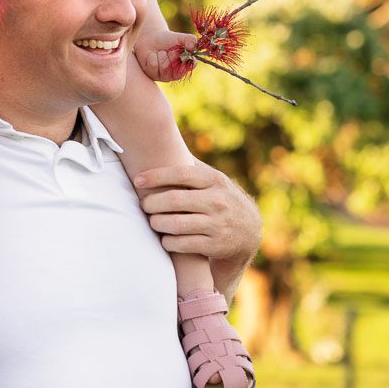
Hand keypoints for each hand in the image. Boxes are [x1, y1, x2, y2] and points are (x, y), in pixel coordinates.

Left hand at [134, 160, 260, 293]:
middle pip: (174, 200)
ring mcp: (217, 224)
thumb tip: (165, 142)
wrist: (250, 233)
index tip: (138, 180)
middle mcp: (217, 201)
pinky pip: (183, 244)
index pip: (181, 174)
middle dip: (152, 203)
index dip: (156, 176)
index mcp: (215, 180)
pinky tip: (165, 239)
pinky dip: (168, 242)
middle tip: (143, 205)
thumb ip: (194, 167)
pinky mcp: (215, 245)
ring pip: (176, 224)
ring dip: (157, 223)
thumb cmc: (222, 200)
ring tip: (152, 221)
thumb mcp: (215, 180)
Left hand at [135, 28, 196, 82]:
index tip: (181, 50)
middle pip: (176, 67)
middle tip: (169, 50)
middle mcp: (177, 73)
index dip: (186, 58)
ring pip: (164, 67)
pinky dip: (152, 57)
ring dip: (161, 55)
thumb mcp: (179, 37)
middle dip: (172, 55)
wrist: (150, 39)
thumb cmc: (166, 39)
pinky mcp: (153, 76)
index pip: (192, 65)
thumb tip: (192, 46)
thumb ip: (189, 39)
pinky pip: (153, 66)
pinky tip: (152, 56)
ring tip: (160, 52)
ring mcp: (165, 76)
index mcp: (186, 64)